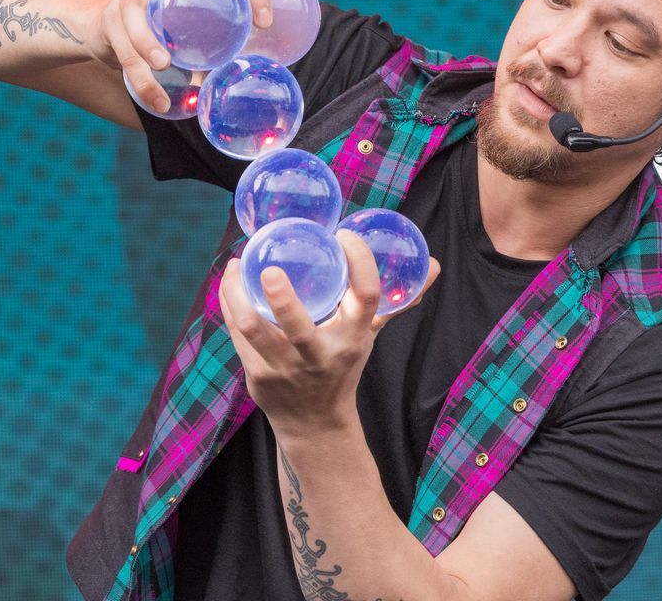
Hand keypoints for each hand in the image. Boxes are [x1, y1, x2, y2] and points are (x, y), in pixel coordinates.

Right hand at [98, 0, 273, 112]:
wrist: (109, 33)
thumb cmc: (169, 35)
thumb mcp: (197, 36)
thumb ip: (220, 50)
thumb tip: (249, 81)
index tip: (264, 21)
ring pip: (136, 12)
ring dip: (149, 38)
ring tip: (164, 64)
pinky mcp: (110, 23)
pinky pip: (124, 49)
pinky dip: (142, 78)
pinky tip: (157, 99)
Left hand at [218, 230, 440, 435]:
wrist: (315, 424)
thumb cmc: (343, 365)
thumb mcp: (370, 334)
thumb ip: (394, 299)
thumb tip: (432, 265)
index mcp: (355, 336)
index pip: (366, 297)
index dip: (359, 263)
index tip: (344, 236)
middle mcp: (322, 354)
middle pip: (301, 327)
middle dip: (283, 298)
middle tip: (269, 267)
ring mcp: (286, 368)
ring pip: (255, 330)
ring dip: (240, 297)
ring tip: (236, 265)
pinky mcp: (258, 375)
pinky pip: (238, 335)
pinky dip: (230, 305)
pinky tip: (230, 283)